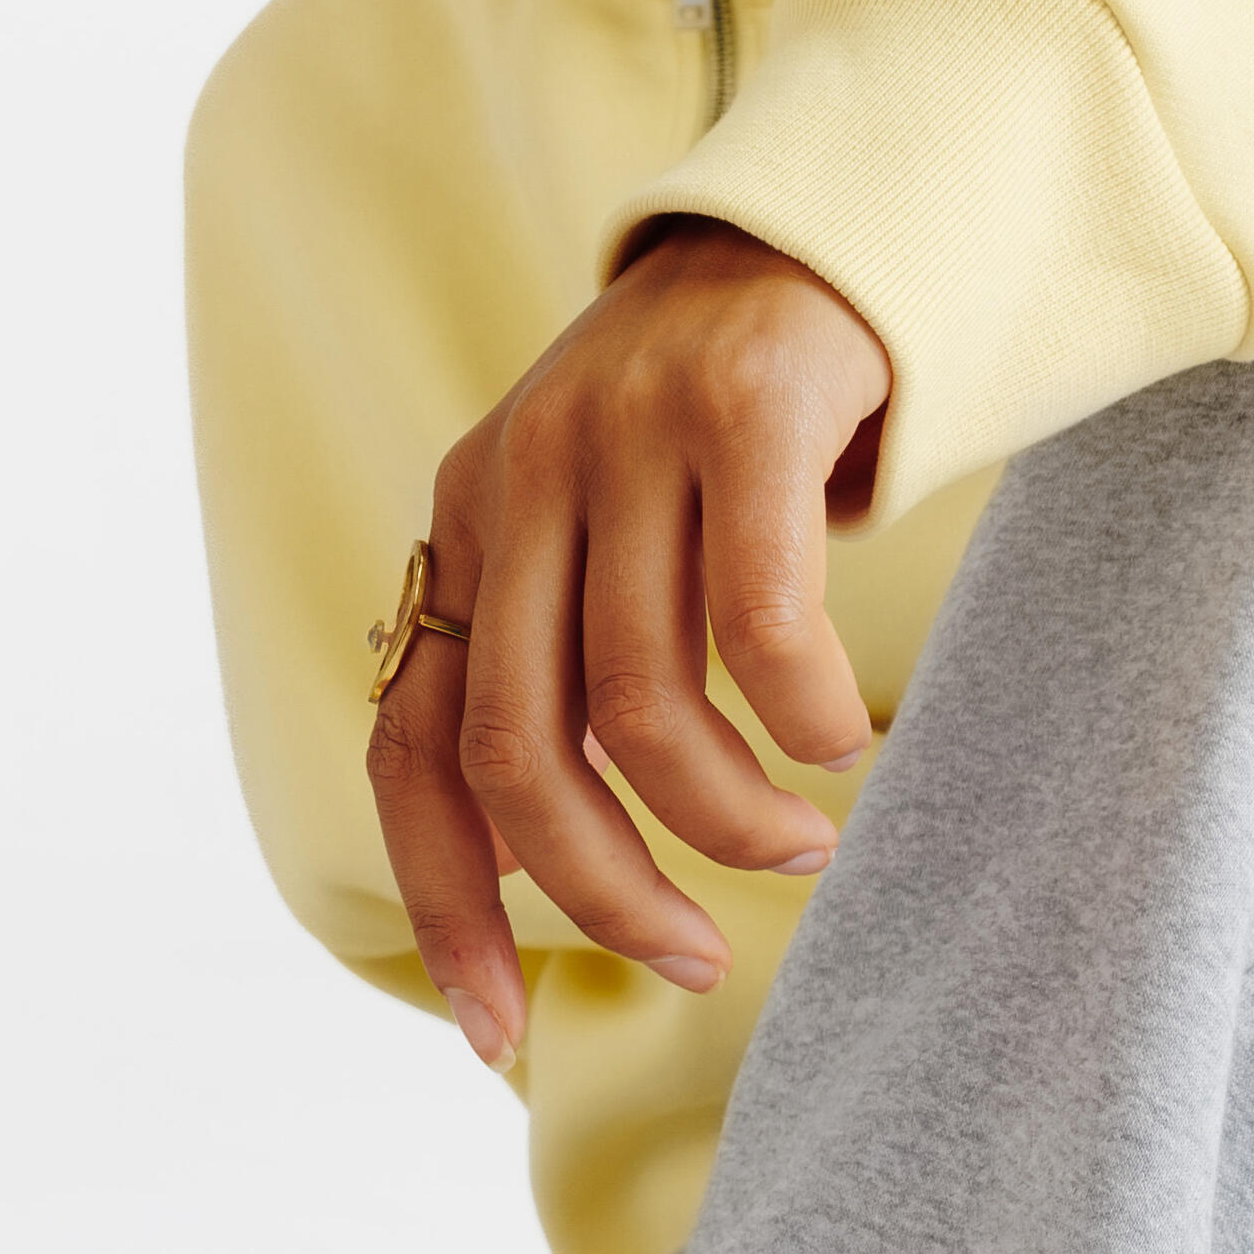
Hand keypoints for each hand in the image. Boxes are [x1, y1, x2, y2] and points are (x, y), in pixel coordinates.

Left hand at [370, 223, 889, 1062]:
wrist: (836, 221)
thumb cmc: (736, 421)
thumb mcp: (612, 531)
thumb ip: (569, 659)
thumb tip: (544, 860)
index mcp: (468, 524)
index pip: (412, 749)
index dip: (446, 905)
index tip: (500, 1032)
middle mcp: (518, 476)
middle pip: (522, 755)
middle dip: (607, 894)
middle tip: (694, 957)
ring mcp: (622, 433)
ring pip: (644, 706)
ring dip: (733, 821)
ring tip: (803, 843)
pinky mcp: (739, 406)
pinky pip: (757, 621)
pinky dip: (802, 715)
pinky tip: (842, 740)